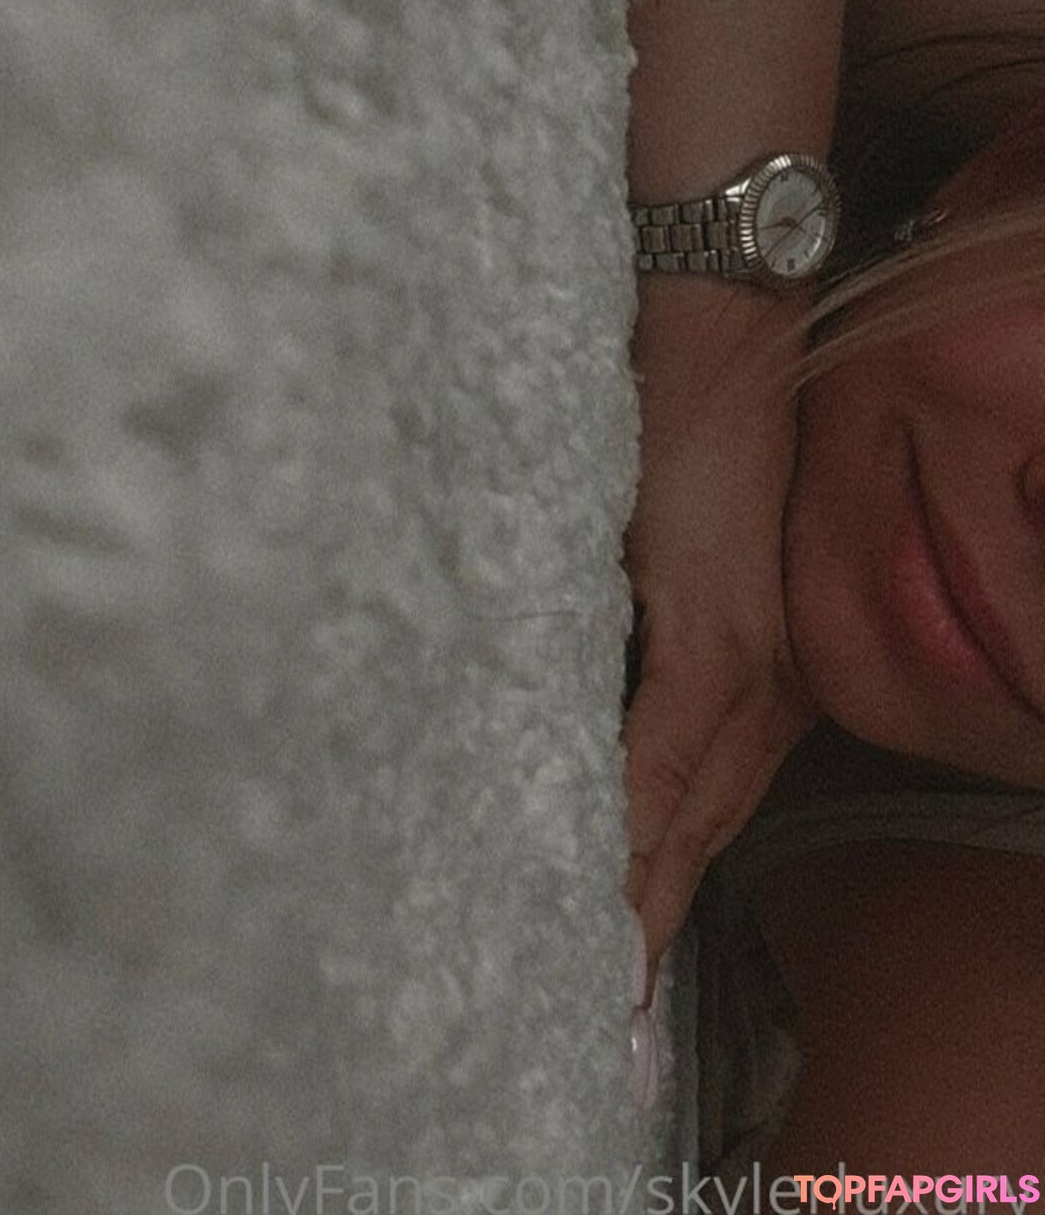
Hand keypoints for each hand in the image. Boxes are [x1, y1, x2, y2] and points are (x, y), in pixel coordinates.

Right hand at [621, 288, 817, 1002]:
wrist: (708, 304)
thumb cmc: (675, 404)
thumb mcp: (647, 528)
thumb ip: (621, 610)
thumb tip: (562, 669)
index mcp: (745, 651)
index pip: (699, 799)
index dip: (656, 887)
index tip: (612, 970)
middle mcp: (757, 668)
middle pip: (700, 826)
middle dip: (646, 924)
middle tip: (600, 1015)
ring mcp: (738, 648)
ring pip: (690, 809)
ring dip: (638, 898)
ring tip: (593, 983)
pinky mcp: (706, 619)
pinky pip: (666, 752)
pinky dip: (634, 828)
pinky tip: (602, 887)